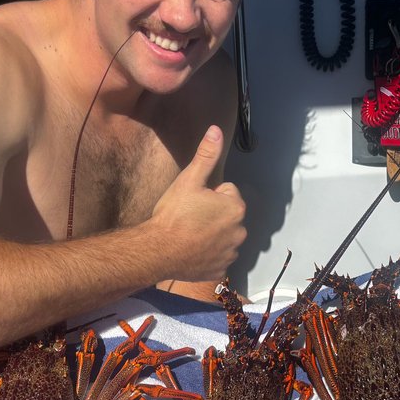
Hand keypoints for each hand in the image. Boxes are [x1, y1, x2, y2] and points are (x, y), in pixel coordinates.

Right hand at [150, 126, 246, 282]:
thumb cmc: (174, 214)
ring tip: (189, 234)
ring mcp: (231, 253)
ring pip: (223, 236)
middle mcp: (240, 231)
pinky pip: (217, 257)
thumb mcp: (189, 180)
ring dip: (211, 234)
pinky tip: (191, 251)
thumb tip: (216, 130)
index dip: (209, 194)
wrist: (158, 250)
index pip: (227, 192)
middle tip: (189, 218)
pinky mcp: (221, 270)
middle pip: (226, 215)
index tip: (193, 202)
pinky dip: (208, 254)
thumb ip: (206, 155)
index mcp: (236, 207)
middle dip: (213, 214)